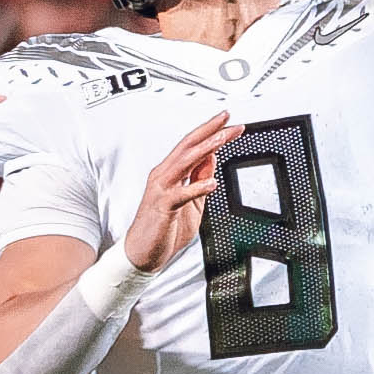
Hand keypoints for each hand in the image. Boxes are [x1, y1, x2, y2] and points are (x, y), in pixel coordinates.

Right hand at [122, 110, 238, 273]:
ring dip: (205, 149)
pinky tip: (211, 184)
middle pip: (188, 146)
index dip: (211, 132)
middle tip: (229, 120)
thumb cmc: (164, 228)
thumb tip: (211, 158)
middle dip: (209, 131)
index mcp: (171, 173)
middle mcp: (164, 176)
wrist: (142, 253)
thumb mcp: (191, 201)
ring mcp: (161, 190)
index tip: (230, 123)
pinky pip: (181, 195)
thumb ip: (199, 179)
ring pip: (184, 163)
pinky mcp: (162, 208)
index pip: (192, 146)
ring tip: (222, 139)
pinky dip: (197, 188)